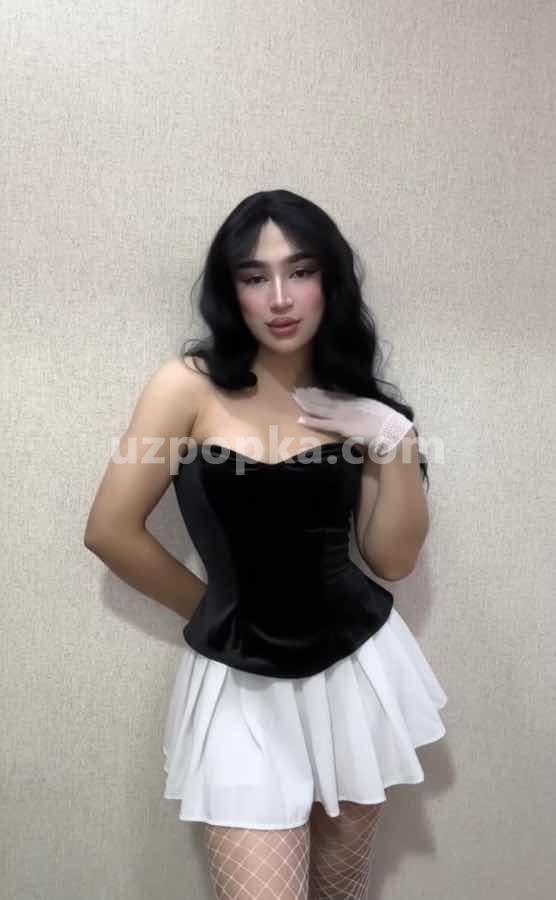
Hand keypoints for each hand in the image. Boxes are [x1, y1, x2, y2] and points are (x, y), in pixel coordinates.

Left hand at [291, 387, 413, 456]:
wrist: (392, 429)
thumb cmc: (388, 423)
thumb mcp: (375, 409)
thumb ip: (364, 409)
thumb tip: (360, 409)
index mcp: (355, 400)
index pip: (333, 395)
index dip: (320, 392)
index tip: (310, 388)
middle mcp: (346, 405)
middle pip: (323, 399)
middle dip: (308, 395)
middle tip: (296, 391)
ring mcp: (343, 415)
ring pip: (319, 409)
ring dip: (306, 405)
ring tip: (294, 399)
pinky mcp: (341, 426)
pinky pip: (322, 424)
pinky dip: (311, 422)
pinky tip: (300, 419)